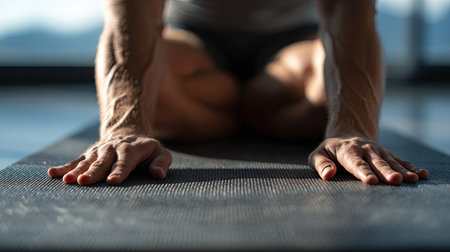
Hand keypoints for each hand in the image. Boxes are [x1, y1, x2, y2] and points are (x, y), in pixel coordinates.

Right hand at [48, 133, 171, 184]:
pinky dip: (64, 167)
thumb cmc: (147, 150)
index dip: (119, 171)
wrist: (128, 133)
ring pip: (87, 162)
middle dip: (93, 173)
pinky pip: (75, 161)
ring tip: (67, 181)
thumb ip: (161, 163)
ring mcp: (98, 152)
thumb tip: (158, 175)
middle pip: (102, 163)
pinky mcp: (88, 155)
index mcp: (130, 150)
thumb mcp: (160, 153)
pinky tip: (52, 173)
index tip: (113, 181)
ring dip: (76, 171)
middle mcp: (112, 149)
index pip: (125, 162)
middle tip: (84, 182)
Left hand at [308, 136, 428, 184]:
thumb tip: (328, 175)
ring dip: (402, 170)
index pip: (356, 163)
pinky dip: (412, 167)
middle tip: (395, 181)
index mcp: (348, 151)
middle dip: (386, 172)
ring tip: (412, 179)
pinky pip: (401, 161)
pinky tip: (422, 174)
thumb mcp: (318, 155)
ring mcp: (379, 152)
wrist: (347, 135)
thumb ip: (321, 165)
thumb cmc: (329, 151)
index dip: (363, 172)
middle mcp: (366, 150)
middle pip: (377, 163)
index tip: (371, 181)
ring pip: (391, 162)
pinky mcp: (388, 155)